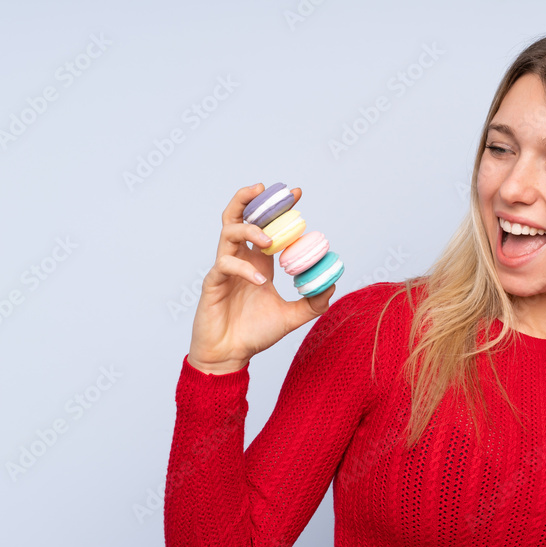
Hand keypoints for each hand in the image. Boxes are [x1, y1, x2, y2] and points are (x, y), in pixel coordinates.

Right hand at [187, 183, 336, 373]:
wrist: (229, 356)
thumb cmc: (254, 334)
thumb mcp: (290, 317)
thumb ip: (312, 303)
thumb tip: (332, 286)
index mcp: (258, 262)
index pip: (266, 226)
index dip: (278, 208)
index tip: (296, 193)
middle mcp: (241, 260)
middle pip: (238, 216)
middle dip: (251, 199)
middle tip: (270, 190)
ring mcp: (225, 268)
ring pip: (228, 232)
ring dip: (250, 230)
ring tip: (269, 240)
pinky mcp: (213, 282)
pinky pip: (225, 265)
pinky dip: (244, 269)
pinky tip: (260, 282)